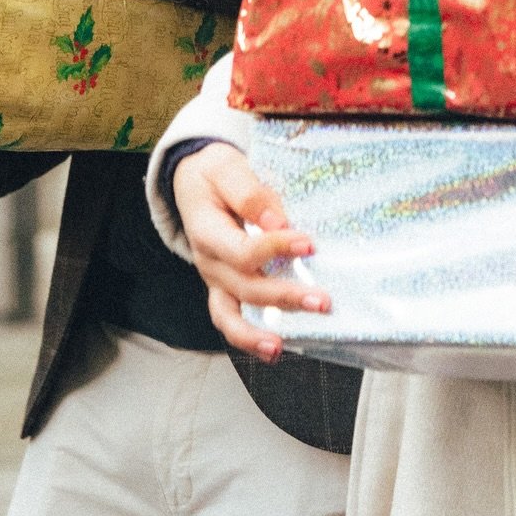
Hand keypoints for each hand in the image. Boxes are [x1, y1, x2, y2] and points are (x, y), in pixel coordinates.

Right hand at [172, 144, 327, 363]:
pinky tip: (275, 348)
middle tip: (322, 301)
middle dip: (284, 297)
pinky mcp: (224, 287)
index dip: (276, 249)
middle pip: (245, 288)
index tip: (309, 244)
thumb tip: (278, 222)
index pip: (242, 251)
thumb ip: (250, 194)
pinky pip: (230, 320)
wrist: (193, 181)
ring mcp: (215, 279)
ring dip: (256, 334)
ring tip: (281, 346)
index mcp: (207, 231)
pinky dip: (248, 338)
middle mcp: (209, 262)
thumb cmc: (213, 174)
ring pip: (229, 316)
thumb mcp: (226, 168)